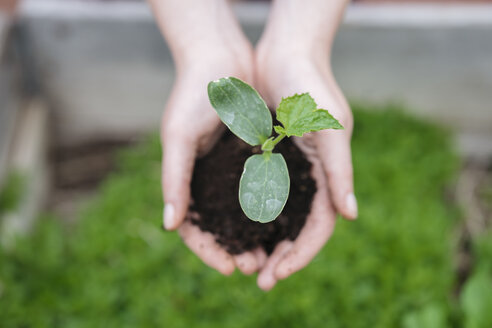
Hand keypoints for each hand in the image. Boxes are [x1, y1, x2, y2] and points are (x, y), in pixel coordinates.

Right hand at [161, 49, 271, 275]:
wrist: (221, 59)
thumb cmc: (193, 94)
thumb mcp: (180, 137)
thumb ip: (174, 179)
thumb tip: (169, 227)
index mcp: (183, 178)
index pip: (191, 227)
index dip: (207, 251)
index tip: (227, 269)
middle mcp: (205, 178)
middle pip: (218, 227)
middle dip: (234, 250)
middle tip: (256, 268)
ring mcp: (227, 169)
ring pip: (240, 214)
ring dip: (253, 236)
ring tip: (271, 254)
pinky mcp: (249, 156)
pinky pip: (259, 190)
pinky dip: (268, 209)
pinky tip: (284, 223)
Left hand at [253, 45, 356, 290]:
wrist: (284, 54)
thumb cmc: (310, 87)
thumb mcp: (328, 128)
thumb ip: (339, 171)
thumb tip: (351, 216)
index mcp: (328, 174)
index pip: (320, 226)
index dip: (303, 252)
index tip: (280, 272)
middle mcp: (308, 177)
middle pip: (298, 228)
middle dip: (282, 256)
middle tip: (259, 280)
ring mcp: (287, 169)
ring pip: (277, 218)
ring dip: (264, 242)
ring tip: (244, 263)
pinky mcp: (266, 157)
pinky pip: (258, 194)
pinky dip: (249, 216)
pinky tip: (233, 231)